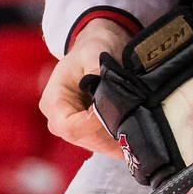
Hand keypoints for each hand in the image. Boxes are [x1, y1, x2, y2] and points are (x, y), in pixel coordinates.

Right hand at [40, 17, 133, 155]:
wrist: (97, 48)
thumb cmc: (92, 47)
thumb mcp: (93, 52)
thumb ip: (98, 71)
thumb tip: (107, 92)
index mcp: (53, 103)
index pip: (71, 127)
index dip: (95, 124)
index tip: (117, 110)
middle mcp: (59, 121)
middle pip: (86, 140)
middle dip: (112, 131)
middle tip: (135, 116)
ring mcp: (74, 130)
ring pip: (99, 146)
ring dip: (119, 137)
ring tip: (138, 119)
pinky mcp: (89, 134)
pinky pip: (106, 145)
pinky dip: (122, 139)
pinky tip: (137, 127)